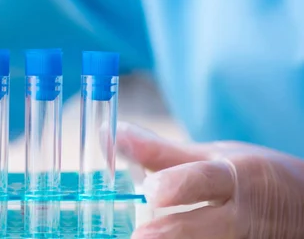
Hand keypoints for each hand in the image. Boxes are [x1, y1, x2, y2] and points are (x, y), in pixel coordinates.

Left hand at [116, 122, 303, 238]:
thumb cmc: (252, 177)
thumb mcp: (214, 157)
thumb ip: (160, 152)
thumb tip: (111, 134)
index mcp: (235, 176)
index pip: (206, 179)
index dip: (177, 185)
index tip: (150, 190)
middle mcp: (243, 215)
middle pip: (205, 227)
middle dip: (170, 233)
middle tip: (138, 236)